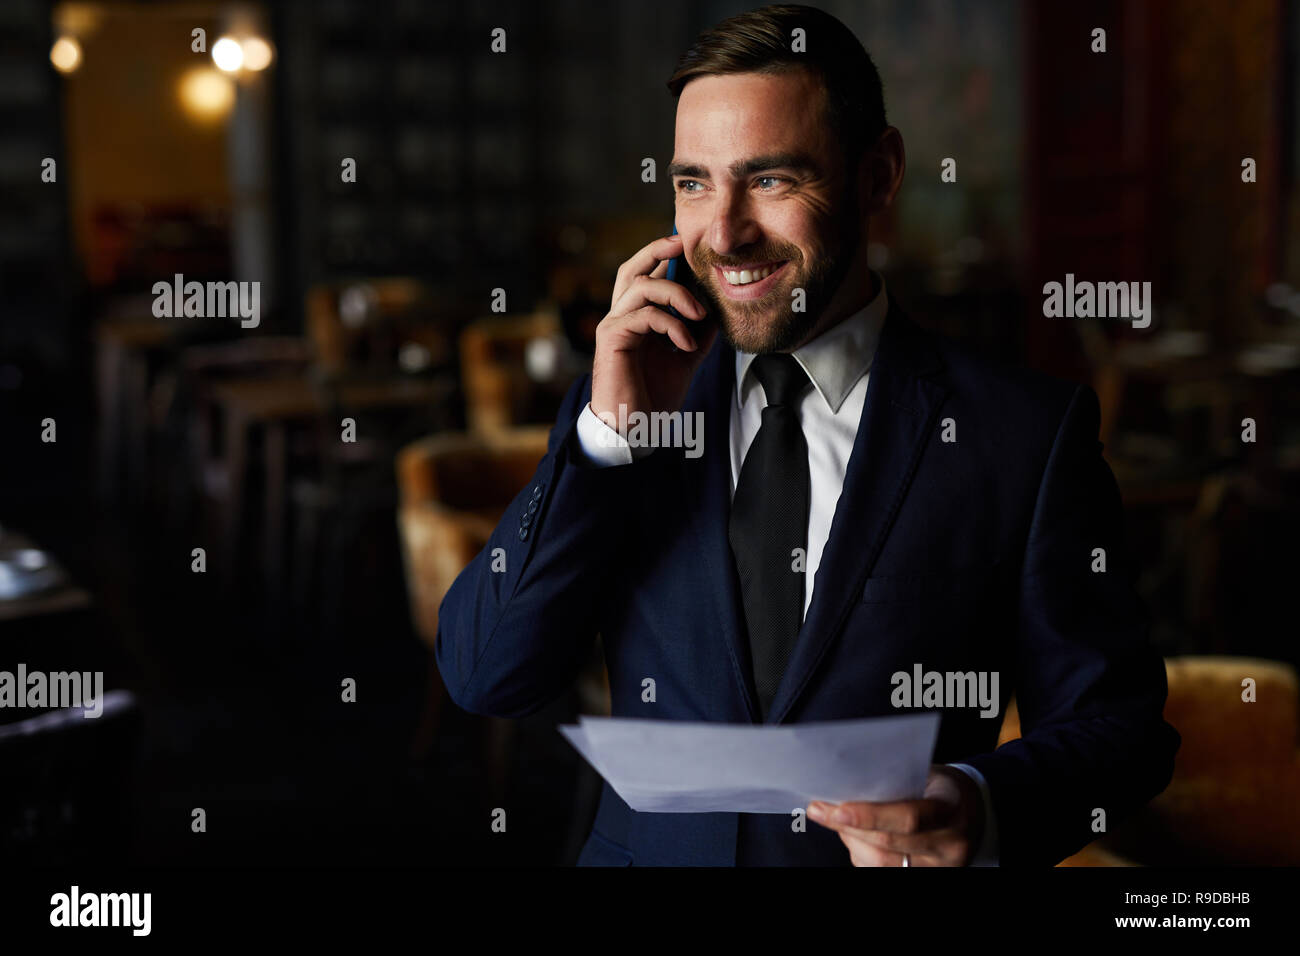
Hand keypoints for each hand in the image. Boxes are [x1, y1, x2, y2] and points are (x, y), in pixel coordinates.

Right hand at [590, 234, 717, 432]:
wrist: (634, 428)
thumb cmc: (652, 396)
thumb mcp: (684, 360)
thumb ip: (696, 334)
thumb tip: (716, 312)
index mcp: (636, 318)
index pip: (647, 276)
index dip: (665, 257)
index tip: (690, 247)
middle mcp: (621, 316)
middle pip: (632, 268)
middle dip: (657, 250)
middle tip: (682, 244)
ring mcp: (613, 325)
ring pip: (641, 286)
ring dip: (676, 294)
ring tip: (700, 315)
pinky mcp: (612, 338)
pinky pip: (644, 315)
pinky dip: (672, 325)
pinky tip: (686, 344)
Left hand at [806, 765, 984, 866]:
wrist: (974, 813)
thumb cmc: (943, 789)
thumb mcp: (929, 776)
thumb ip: (895, 782)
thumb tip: (848, 783)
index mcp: (950, 811)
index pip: (908, 818)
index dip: (869, 816)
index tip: (836, 808)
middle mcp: (948, 846)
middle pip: (888, 843)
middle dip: (847, 826)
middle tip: (820, 810)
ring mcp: (937, 868)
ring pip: (881, 862)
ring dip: (850, 841)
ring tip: (836, 820)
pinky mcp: (925, 877)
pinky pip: (883, 872)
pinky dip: (861, 855)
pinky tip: (853, 837)